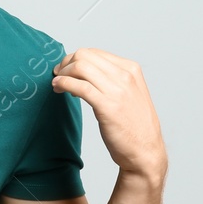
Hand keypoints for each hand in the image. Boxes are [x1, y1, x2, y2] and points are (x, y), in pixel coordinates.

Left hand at [52, 49, 166, 182]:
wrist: (145, 151)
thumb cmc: (133, 125)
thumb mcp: (128, 93)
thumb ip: (112, 79)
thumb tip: (84, 71)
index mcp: (131, 69)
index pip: (94, 52)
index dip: (74, 59)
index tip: (65, 71)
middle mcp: (126, 75)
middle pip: (84, 55)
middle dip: (65, 63)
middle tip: (58, 76)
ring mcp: (118, 90)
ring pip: (80, 67)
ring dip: (62, 74)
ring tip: (57, 85)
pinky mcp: (108, 106)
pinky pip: (79, 86)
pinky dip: (63, 84)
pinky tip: (58, 89)